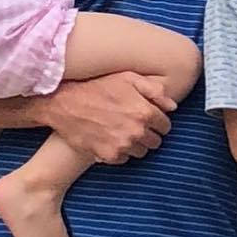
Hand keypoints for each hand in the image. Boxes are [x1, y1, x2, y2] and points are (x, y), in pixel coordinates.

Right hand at [43, 72, 173, 162]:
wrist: (64, 103)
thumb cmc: (97, 87)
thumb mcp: (127, 78)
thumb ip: (154, 91)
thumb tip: (172, 106)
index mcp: (144, 112)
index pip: (166, 126)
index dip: (158, 121)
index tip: (149, 117)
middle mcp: (136, 131)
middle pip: (156, 141)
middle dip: (149, 133)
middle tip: (135, 124)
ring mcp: (123, 145)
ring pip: (142, 152)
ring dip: (136, 143)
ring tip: (122, 130)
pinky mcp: (109, 156)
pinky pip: (124, 158)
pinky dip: (121, 151)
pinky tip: (111, 138)